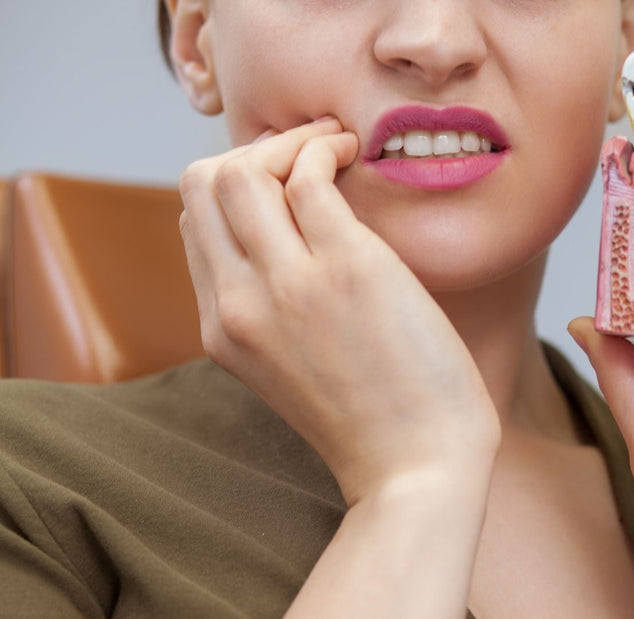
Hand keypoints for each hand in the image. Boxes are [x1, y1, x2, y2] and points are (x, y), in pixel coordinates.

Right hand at [177, 117, 499, 506]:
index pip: (195, 223)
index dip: (236, 186)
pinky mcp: (345, 270)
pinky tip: (354, 154)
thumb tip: (297, 234)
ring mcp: (286, 286)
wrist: (418, 467)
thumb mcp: (296, 367)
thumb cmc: (377, 418)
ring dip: (291, 141)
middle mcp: (236, 304)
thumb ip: (276, 308)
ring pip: (239, 171)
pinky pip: (307, 178)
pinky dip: (325, 149)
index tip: (286, 177)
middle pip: (199, 185)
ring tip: (337, 146)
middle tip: (311, 151)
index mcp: (222, 329)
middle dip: (253, 149)